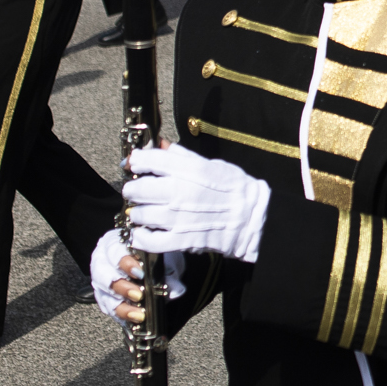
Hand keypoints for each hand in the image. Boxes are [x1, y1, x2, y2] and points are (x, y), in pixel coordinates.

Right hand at [90, 227, 186, 324]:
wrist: (156, 267)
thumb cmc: (156, 256)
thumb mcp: (166, 259)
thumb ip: (169, 272)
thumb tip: (176, 290)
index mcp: (114, 244)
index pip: (115, 252)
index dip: (126, 263)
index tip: (140, 272)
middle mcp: (102, 262)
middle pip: (104, 276)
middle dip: (122, 287)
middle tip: (139, 295)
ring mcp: (101, 282)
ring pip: (105, 295)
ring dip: (123, 306)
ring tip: (139, 313)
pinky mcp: (104, 299)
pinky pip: (109, 309)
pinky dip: (123, 314)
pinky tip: (135, 318)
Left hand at [123, 143, 270, 263]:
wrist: (254, 219)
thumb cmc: (236, 189)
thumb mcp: (213, 164)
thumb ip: (183, 156)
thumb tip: (161, 145)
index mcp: (192, 170)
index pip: (151, 160)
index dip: (136, 160)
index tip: (135, 163)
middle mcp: (182, 192)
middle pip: (138, 188)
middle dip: (133, 188)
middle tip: (135, 189)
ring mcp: (180, 217)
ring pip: (140, 214)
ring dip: (136, 212)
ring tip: (141, 211)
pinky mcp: (182, 239)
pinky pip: (149, 240)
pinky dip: (140, 237)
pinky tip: (142, 232)